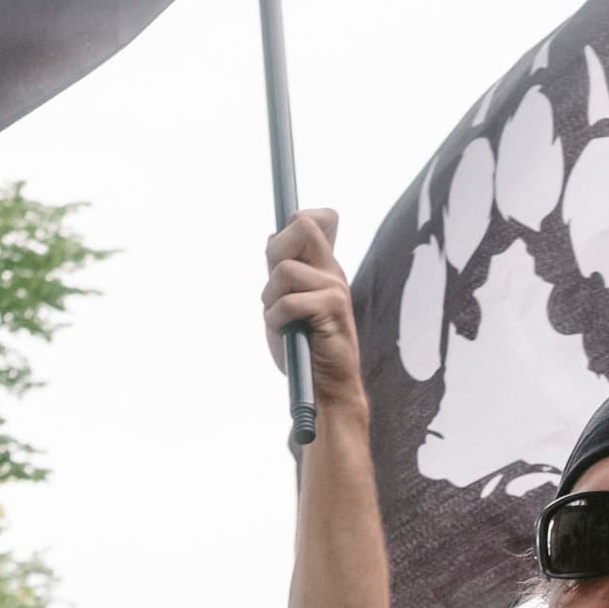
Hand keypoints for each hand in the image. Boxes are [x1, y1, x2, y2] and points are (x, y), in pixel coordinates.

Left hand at [261, 208, 363, 411]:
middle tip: (276, 287)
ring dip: (271, 297)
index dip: (291, 226)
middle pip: (302, 225)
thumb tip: (272, 237)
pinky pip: (289, 301)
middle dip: (275, 252)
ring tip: (281, 319)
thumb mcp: (286, 301)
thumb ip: (282, 271)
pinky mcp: (334, 308)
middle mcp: (332, 272)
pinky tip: (286, 331)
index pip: (315, 219)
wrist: (326, 388)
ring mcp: (336, 288)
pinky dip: (278, 318)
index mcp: (323, 268)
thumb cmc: (304, 349)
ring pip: (285, 269)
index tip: (280, 257)